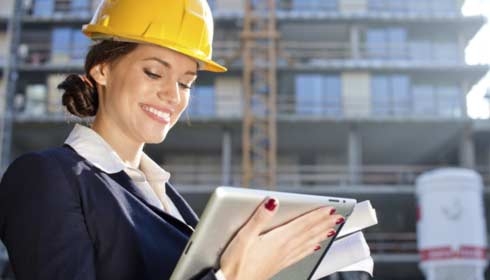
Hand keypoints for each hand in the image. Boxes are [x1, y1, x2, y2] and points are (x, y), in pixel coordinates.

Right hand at [219, 197, 343, 279]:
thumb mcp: (244, 236)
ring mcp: (282, 258)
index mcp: (278, 239)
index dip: (317, 214)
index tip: (331, 208)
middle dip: (324, 223)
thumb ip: (260, 217)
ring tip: (331, 228)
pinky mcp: (278, 265)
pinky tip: (314, 248)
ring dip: (320, 235)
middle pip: (308, 233)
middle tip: (338, 216)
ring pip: (307, 243)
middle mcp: (284, 248)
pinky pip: (300, 255)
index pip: (303, 224)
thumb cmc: (235, 264)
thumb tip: (273, 201)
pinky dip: (309, 249)